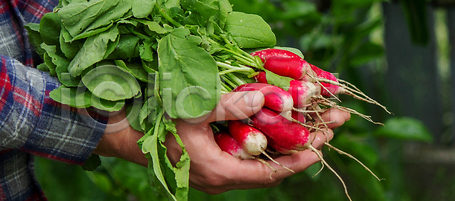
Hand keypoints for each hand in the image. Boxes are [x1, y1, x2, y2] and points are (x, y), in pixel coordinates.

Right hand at [93, 91, 350, 194]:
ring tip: (314, 123)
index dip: (300, 158)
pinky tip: (279, 127)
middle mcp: (223, 178)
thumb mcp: (191, 111)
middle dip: (304, 146)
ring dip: (288, 143)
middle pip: (273, 167)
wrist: (124, 134)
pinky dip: (268, 143)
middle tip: (330, 125)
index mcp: (220, 172)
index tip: (324, 143)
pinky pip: (248, 157)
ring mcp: (218, 171)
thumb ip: (227, 106)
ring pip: (262, 163)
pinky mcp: (213, 162)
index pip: (272, 172)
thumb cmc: (155, 123)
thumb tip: (265, 98)